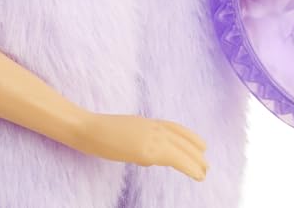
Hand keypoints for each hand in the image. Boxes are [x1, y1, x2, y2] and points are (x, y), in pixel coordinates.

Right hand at [76, 113, 208, 180]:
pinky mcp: (146, 150)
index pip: (176, 127)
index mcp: (148, 121)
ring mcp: (150, 137)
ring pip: (181, 149)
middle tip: (206, 164)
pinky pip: (173, 157)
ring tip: (204, 172)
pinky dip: (187, 165)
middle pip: (182, 138)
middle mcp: (153, 127)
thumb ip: (141, 139)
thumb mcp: (127, 131)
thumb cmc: (100, 131)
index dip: (190, 136)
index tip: (202, 144)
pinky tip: (195, 173)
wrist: (87, 127)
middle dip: (195, 151)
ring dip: (195, 161)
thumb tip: (150, 156)